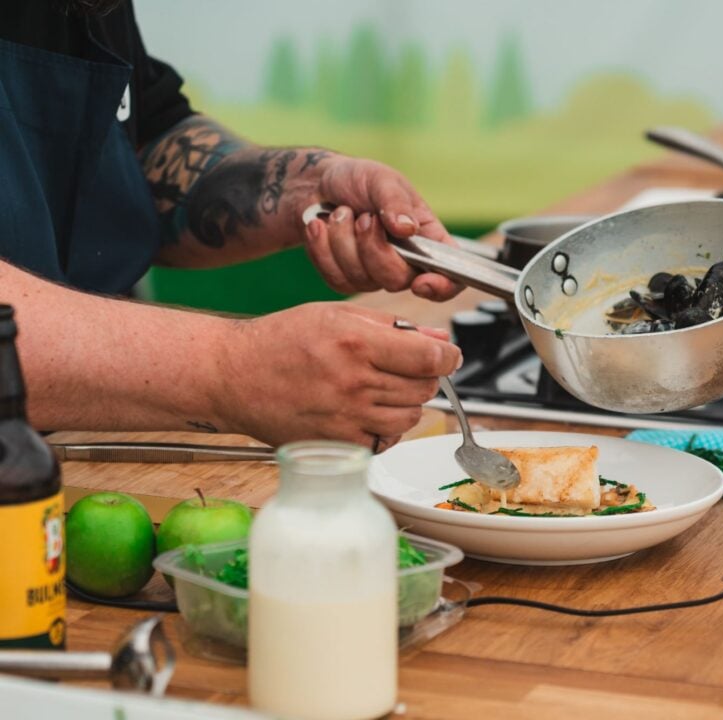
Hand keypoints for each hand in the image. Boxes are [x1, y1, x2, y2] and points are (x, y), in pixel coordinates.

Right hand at [218, 303, 461, 449]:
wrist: (232, 375)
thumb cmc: (281, 340)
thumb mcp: (336, 314)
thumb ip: (392, 326)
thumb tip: (438, 339)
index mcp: (357, 343)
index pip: (430, 357)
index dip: (448, 356)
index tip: (448, 356)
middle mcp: (354, 382)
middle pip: (425, 388)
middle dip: (424, 376)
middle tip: (405, 368)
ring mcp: (346, 418)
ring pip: (410, 417)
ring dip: (406, 402)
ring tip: (380, 387)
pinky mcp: (337, 444)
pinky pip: (386, 440)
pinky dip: (386, 427)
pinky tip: (366, 410)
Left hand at [304, 156, 462, 299]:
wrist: (316, 184)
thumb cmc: (358, 179)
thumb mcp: (381, 180)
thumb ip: (395, 202)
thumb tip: (407, 228)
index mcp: (428, 239)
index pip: (451, 276)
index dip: (442, 287)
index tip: (421, 282)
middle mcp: (406, 262)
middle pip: (398, 280)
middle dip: (373, 247)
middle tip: (363, 217)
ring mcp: (375, 274)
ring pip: (363, 280)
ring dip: (343, 240)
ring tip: (339, 212)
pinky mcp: (346, 279)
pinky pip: (336, 279)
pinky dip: (323, 248)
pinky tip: (320, 226)